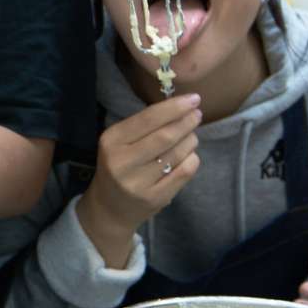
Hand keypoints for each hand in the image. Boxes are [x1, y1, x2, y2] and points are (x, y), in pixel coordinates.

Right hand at [79, 93, 202, 242]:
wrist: (109, 208)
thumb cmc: (118, 166)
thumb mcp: (119, 143)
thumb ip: (144, 126)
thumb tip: (180, 106)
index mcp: (111, 141)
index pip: (147, 119)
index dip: (174, 107)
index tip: (193, 98)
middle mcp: (122, 162)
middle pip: (165, 136)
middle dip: (186, 122)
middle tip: (197, 114)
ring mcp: (139, 183)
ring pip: (177, 154)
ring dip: (190, 140)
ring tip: (191, 136)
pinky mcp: (155, 198)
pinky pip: (184, 172)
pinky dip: (192, 159)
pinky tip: (189, 155)